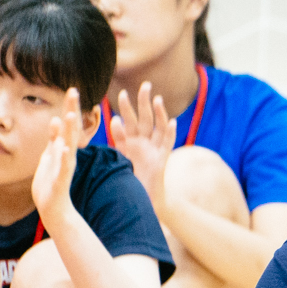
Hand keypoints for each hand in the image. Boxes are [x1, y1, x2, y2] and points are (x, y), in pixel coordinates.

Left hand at [32, 89, 87, 227]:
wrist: (54, 208)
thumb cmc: (51, 182)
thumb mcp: (51, 155)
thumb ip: (54, 138)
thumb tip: (56, 118)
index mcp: (63, 148)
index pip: (69, 124)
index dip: (70, 107)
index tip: (72, 89)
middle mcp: (67, 155)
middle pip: (71, 129)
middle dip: (72, 110)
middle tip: (74, 91)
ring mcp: (64, 167)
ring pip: (68, 146)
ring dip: (69, 131)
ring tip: (69, 115)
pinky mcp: (60, 180)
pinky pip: (64, 168)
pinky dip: (65, 157)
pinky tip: (64, 147)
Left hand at [108, 83, 176, 200]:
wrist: (144, 202)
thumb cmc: (130, 182)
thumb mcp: (119, 159)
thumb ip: (118, 140)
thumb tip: (114, 120)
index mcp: (130, 143)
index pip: (128, 122)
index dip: (125, 108)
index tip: (120, 93)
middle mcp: (144, 143)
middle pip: (145, 119)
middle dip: (144, 102)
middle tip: (143, 85)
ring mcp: (154, 150)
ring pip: (157, 127)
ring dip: (158, 113)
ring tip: (157, 98)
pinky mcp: (162, 159)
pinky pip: (168, 144)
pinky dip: (170, 133)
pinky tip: (171, 122)